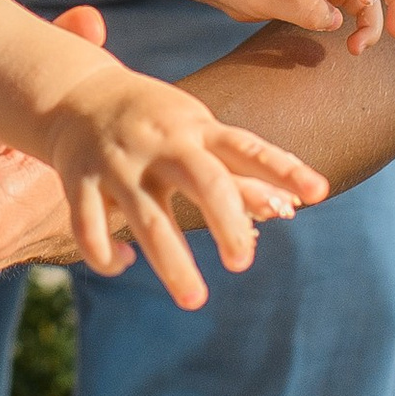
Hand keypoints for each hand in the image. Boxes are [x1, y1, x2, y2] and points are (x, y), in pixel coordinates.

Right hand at [45, 62, 323, 309]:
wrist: (76, 95)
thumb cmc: (157, 123)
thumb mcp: (199, 135)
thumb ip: (239, 174)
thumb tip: (287, 209)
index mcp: (197, 130)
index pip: (248, 148)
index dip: (284, 169)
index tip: (318, 193)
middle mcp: (161, 144)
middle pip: (203, 182)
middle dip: (226, 224)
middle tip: (242, 263)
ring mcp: (118, 162)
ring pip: (146, 218)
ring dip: (171, 262)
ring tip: (195, 300)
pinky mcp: (79, 179)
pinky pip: (91, 227)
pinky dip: (107, 255)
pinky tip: (124, 265)